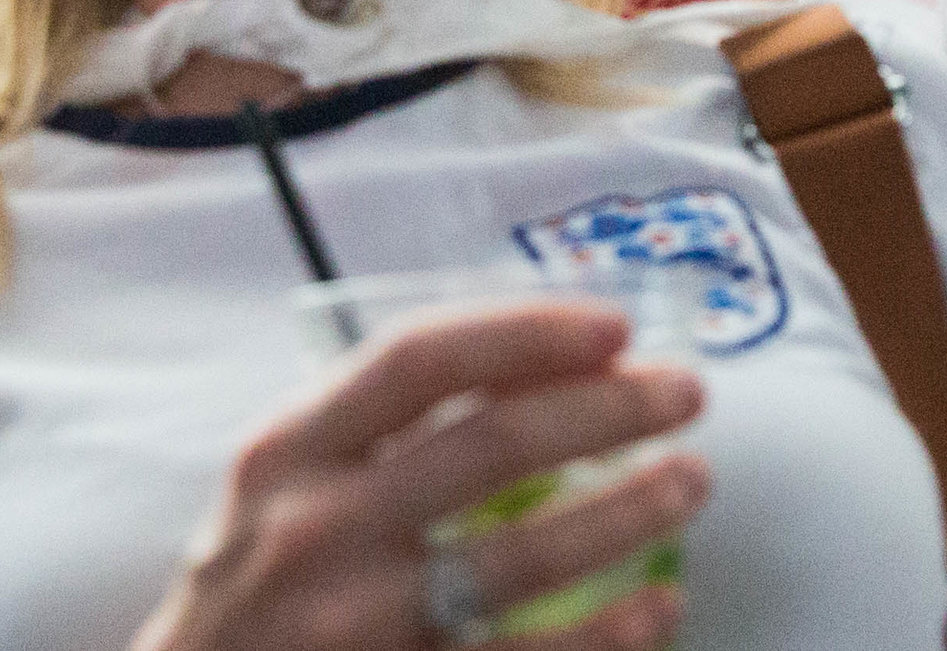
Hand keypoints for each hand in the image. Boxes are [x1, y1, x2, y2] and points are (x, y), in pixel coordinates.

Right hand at [133, 302, 708, 650]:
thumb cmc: (255, 582)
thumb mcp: (281, 484)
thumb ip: (375, 426)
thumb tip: (537, 363)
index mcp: (288, 451)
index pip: (418, 360)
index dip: (525, 332)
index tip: (615, 326)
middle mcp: (317, 530)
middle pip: (490, 448)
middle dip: (607, 412)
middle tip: (685, 392)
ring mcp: (358, 625)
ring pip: (521, 560)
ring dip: (627, 512)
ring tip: (690, 480)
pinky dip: (608, 633)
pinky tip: (662, 603)